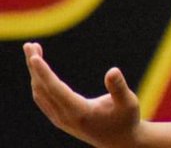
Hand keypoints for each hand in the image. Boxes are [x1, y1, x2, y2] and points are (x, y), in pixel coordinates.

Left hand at [24, 43, 140, 147]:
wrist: (120, 142)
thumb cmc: (126, 120)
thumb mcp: (129, 103)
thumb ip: (119, 88)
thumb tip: (112, 70)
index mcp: (79, 112)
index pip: (55, 89)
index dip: (43, 72)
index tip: (33, 57)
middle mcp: (64, 117)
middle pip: (42, 88)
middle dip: (34, 67)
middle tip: (29, 45)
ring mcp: (60, 119)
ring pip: (39, 93)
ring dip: (34, 73)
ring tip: (34, 51)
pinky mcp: (60, 118)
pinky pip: (42, 98)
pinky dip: (38, 81)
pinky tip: (40, 71)